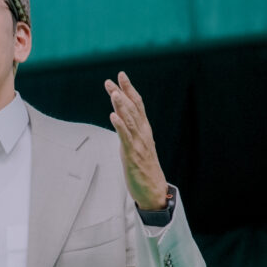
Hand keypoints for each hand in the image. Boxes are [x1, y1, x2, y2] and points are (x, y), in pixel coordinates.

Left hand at [105, 71, 167, 209]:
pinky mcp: (132, 155)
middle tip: (112, 81)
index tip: (121, 76)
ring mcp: (138, 144)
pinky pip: (125, 138)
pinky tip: (113, 116)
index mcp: (144, 130)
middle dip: (122, 93)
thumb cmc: (145, 169)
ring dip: (121, 106)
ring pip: (129, 121)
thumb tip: (122, 118)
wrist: (154, 190)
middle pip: (132, 109)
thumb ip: (132, 131)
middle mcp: (142, 134)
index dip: (129, 89)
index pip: (137, 105)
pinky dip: (120, 126)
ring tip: (113, 93)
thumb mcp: (138, 145)